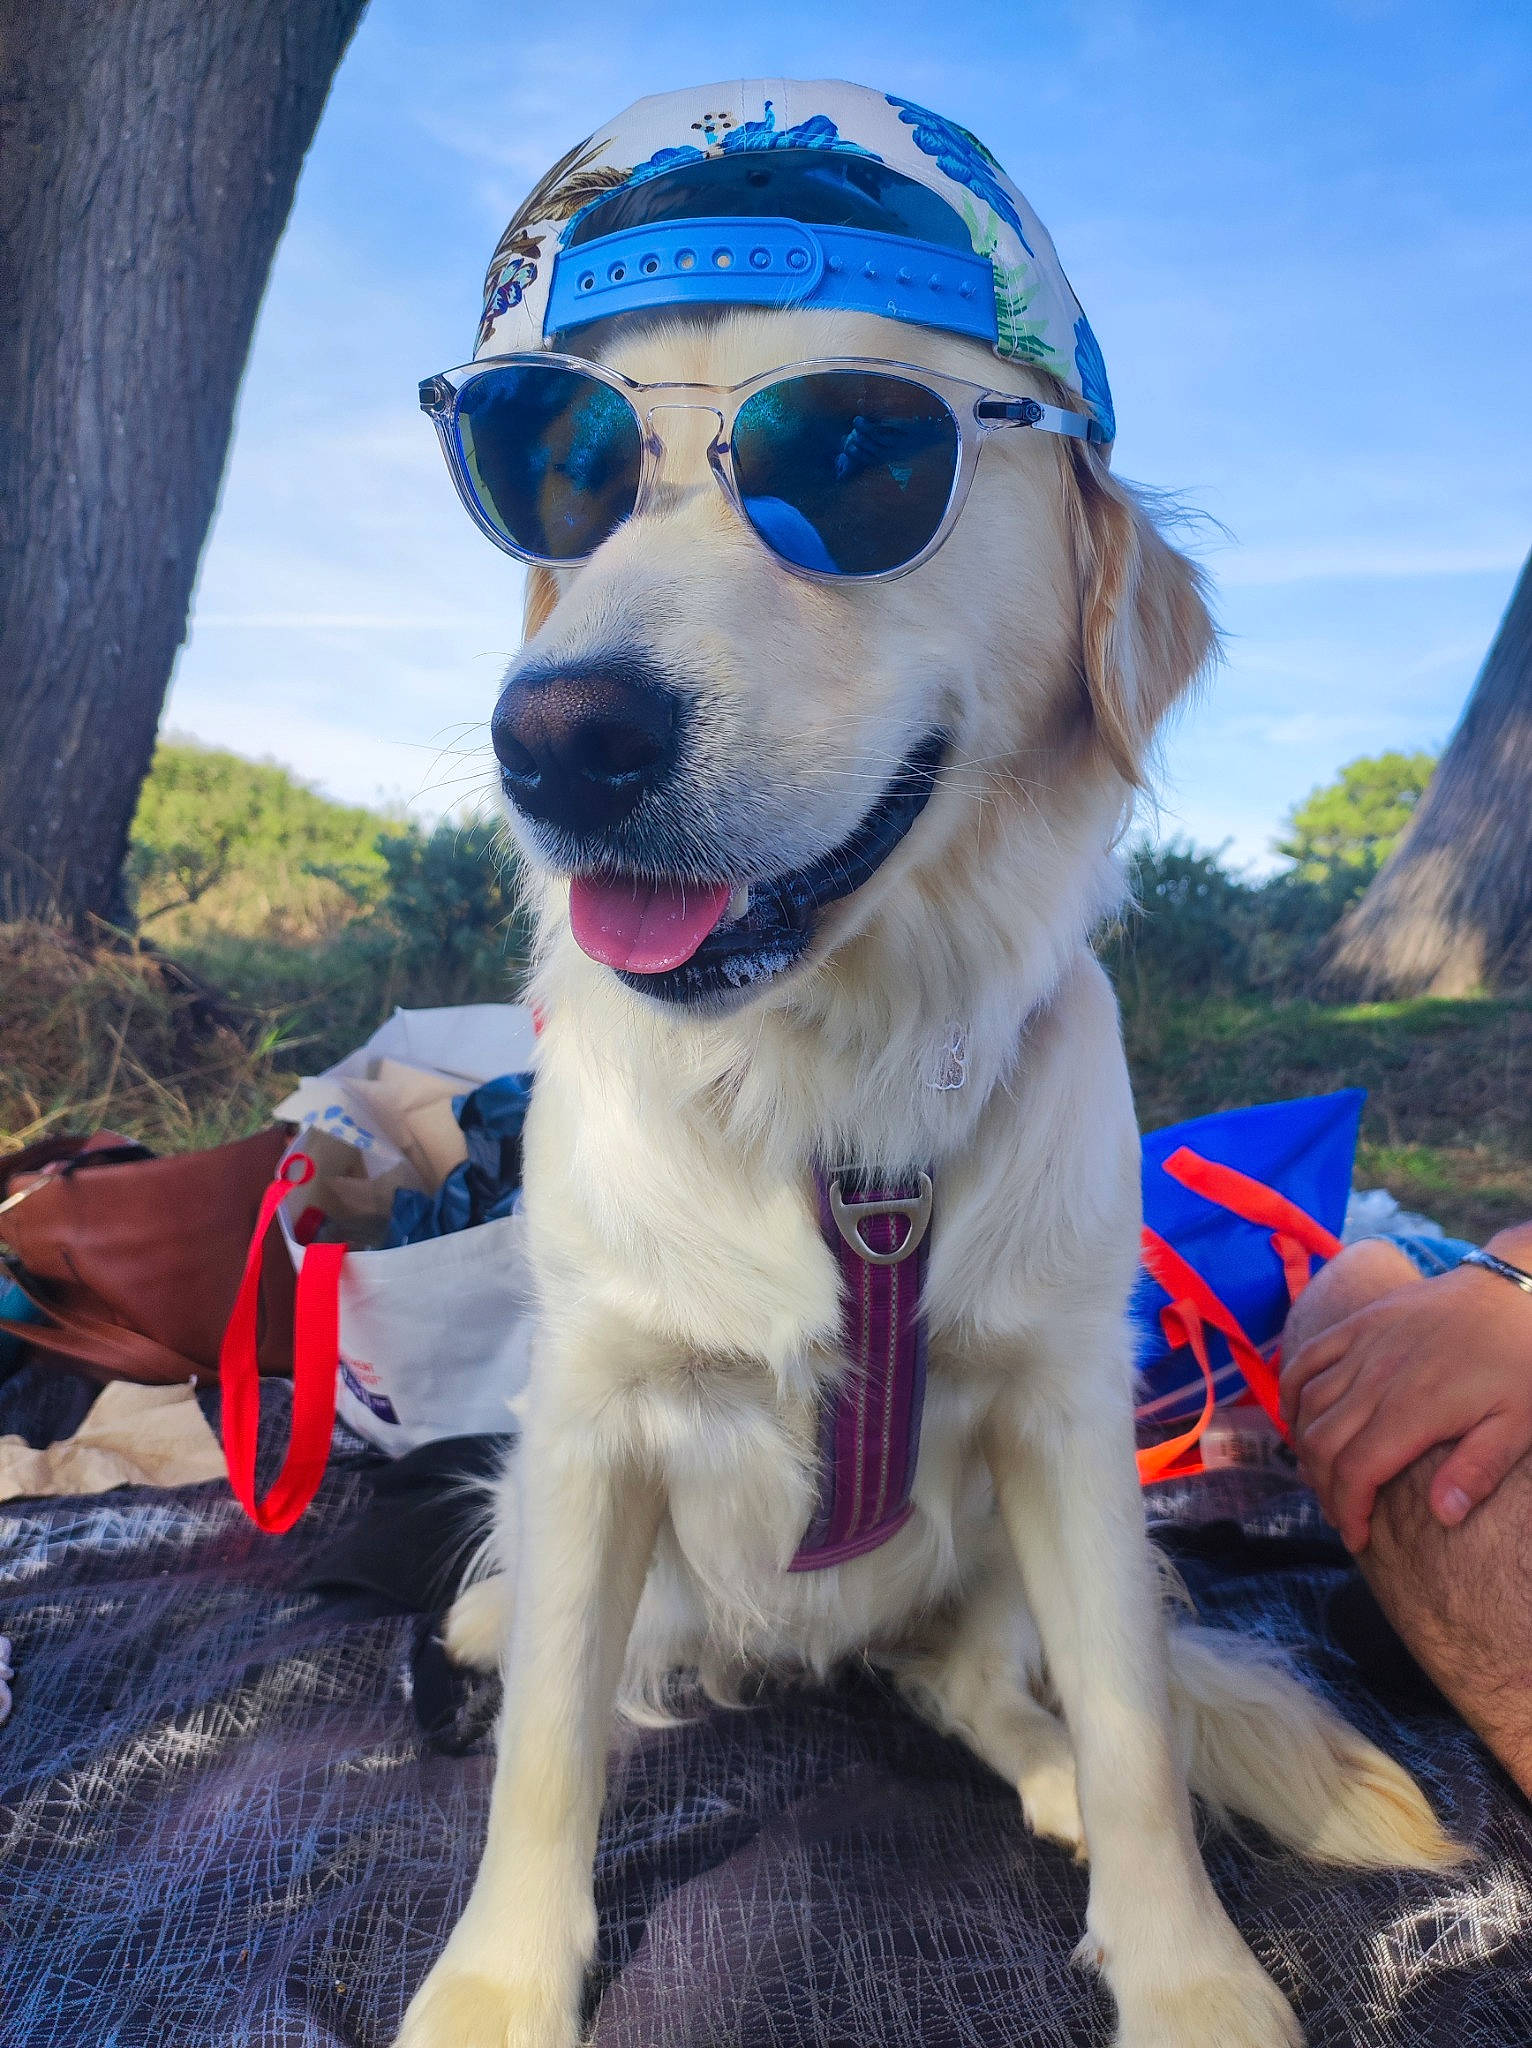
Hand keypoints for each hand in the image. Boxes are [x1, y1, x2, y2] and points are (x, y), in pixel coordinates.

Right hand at [1281, 1238, 1531, 1551]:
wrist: (1517, 1288)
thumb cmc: (1522, 1361)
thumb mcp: (1519, 1423)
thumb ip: (1478, 1470)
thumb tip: (1442, 1517)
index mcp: (1415, 1408)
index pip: (1356, 1471)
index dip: (1348, 1510)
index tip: (1356, 1537)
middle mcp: (1377, 1376)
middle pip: (1322, 1443)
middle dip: (1323, 1488)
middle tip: (1341, 1513)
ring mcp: (1363, 1345)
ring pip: (1308, 1405)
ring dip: (1305, 1447)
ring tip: (1323, 1474)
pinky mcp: (1358, 1322)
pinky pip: (1306, 1358)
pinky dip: (1292, 1392)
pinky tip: (1297, 1417)